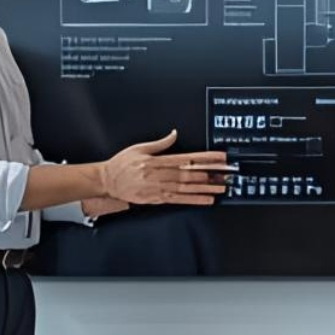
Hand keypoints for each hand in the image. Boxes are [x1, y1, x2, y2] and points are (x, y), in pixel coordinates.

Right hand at [99, 129, 233, 208]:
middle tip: (227, 173)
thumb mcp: (139, 148)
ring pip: (187, 187)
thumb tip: (174, 134)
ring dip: (206, 188)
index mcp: (156, 160)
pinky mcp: (157, 199)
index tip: (220, 157)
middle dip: (211, 173)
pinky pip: (179, 200)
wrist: (107, 182)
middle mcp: (159, 174)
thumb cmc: (121, 164)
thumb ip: (160, 143)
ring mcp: (158, 188)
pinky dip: (194, 200)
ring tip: (221, 187)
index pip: (187, 158)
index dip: (205, 158)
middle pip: (190, 173)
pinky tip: (206, 200)